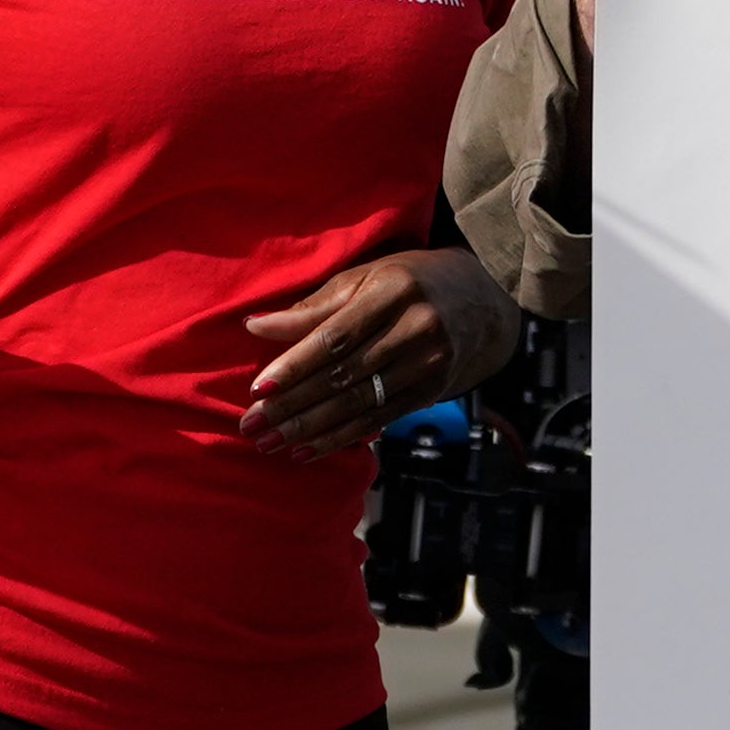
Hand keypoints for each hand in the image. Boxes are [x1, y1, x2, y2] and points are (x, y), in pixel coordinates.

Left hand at [242, 248, 522, 453]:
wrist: (477, 299)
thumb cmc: (406, 282)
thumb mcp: (364, 278)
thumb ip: (313, 307)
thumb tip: (255, 327)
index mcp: (394, 290)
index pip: (336, 336)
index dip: (295, 365)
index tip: (257, 389)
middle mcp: (417, 327)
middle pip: (343, 375)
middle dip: (292, 405)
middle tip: (252, 426)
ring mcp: (429, 362)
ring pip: (358, 403)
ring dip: (309, 429)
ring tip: (269, 442)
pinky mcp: (432, 390)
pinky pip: (378, 420)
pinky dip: (339, 439)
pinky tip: (306, 450)